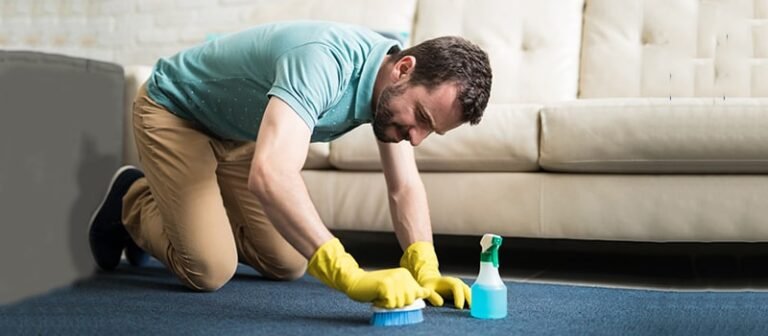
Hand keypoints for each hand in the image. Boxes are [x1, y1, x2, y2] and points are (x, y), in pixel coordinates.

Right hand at [307, 238, 437, 307]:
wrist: (355, 282)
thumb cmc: (375, 288)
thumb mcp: (395, 288)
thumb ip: (410, 290)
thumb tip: (428, 293)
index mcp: (405, 274)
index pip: (419, 293)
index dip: (409, 299)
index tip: (398, 295)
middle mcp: (401, 274)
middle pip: (410, 300)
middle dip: (398, 303)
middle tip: (387, 296)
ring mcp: (393, 279)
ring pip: (400, 303)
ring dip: (389, 304)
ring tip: (381, 296)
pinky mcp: (385, 285)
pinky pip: (390, 304)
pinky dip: (382, 305)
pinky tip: (376, 297)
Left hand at [400, 241, 470, 308]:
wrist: (432, 281)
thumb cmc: (429, 286)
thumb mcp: (427, 289)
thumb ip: (432, 295)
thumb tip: (440, 303)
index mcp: (449, 281)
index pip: (456, 286)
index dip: (459, 296)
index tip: (459, 307)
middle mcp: (458, 283)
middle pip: (466, 289)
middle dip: (469, 299)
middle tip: (470, 311)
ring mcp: (462, 288)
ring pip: (470, 293)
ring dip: (473, 301)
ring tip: (474, 312)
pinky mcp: (464, 293)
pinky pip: (470, 297)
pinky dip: (473, 303)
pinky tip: (474, 311)